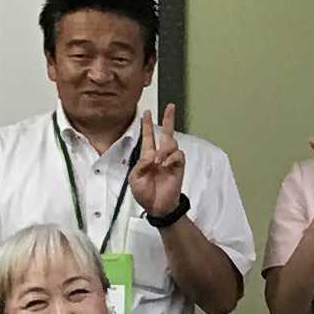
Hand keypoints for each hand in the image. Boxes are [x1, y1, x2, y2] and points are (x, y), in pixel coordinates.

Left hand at [127, 103, 190, 218]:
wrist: (158, 207)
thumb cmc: (145, 194)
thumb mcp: (134, 179)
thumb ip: (140, 165)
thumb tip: (151, 156)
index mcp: (147, 157)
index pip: (148, 137)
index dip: (146, 124)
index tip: (146, 112)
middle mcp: (160, 156)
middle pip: (166, 133)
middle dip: (168, 119)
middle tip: (170, 106)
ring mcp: (170, 161)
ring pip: (172, 142)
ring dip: (165, 148)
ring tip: (159, 160)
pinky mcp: (179, 167)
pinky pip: (178, 155)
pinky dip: (171, 158)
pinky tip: (166, 164)